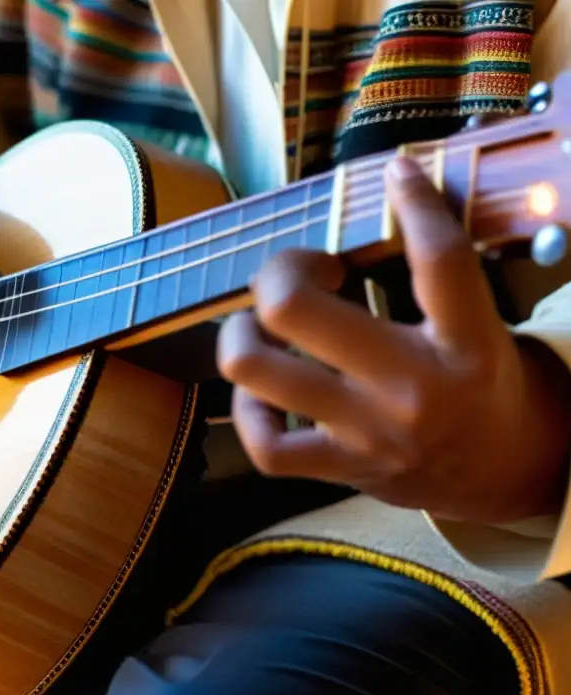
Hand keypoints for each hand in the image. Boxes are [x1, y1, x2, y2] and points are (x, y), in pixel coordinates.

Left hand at [217, 156, 570, 523]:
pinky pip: (264, 443)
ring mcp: (366, 435)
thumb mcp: (477, 323)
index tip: (395, 172)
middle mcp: (411, 392)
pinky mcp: (338, 468)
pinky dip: (247, 410)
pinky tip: (263, 390)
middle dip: (279, 270)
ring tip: (264, 327)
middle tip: (305, 273)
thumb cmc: (478, 382)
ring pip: (255, 370)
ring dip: (241, 333)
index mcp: (464, 345)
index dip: (413, 204)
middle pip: (292, 309)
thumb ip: (436, 270)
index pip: (439, 261)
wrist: (502, 472)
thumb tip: (396, 179)